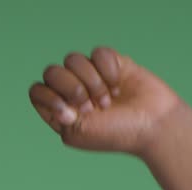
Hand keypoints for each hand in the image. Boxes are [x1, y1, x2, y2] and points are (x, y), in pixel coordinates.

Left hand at [29, 47, 185, 157]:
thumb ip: (59, 115)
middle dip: (71, 87)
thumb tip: (57, 99)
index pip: (37, 92)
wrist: (153, 125)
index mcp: (60, 111)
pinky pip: (98, 53)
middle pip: (52, 72)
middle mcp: (72, 92)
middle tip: (90, 107)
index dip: (47, 96)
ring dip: (92, 81)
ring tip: (108, 100)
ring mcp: (91, 76)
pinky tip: (119, 86)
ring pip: (73, 59)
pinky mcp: (111, 63)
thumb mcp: (80, 133)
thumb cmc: (116, 134)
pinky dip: (108, 70)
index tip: (66, 109)